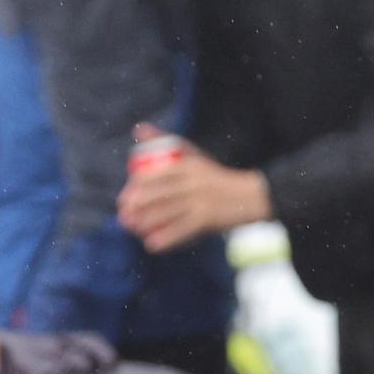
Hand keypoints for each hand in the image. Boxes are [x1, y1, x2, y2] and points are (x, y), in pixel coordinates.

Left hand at [116, 136, 271, 251]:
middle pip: (157, 195)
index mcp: (189, 165)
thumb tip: (137, 127)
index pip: (155, 174)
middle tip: (124, 217)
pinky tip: (151, 245)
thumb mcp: (193, 155)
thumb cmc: (215, 177)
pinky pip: (180, 230)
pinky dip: (165, 239)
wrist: (250, 196)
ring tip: (133, 231)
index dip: (135, 188)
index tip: (124, 198)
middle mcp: (193, 181)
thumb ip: (166, 141)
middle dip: (136, 207)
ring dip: (146, 224)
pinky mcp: (207, 218)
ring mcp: (200, 200)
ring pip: (166, 213)